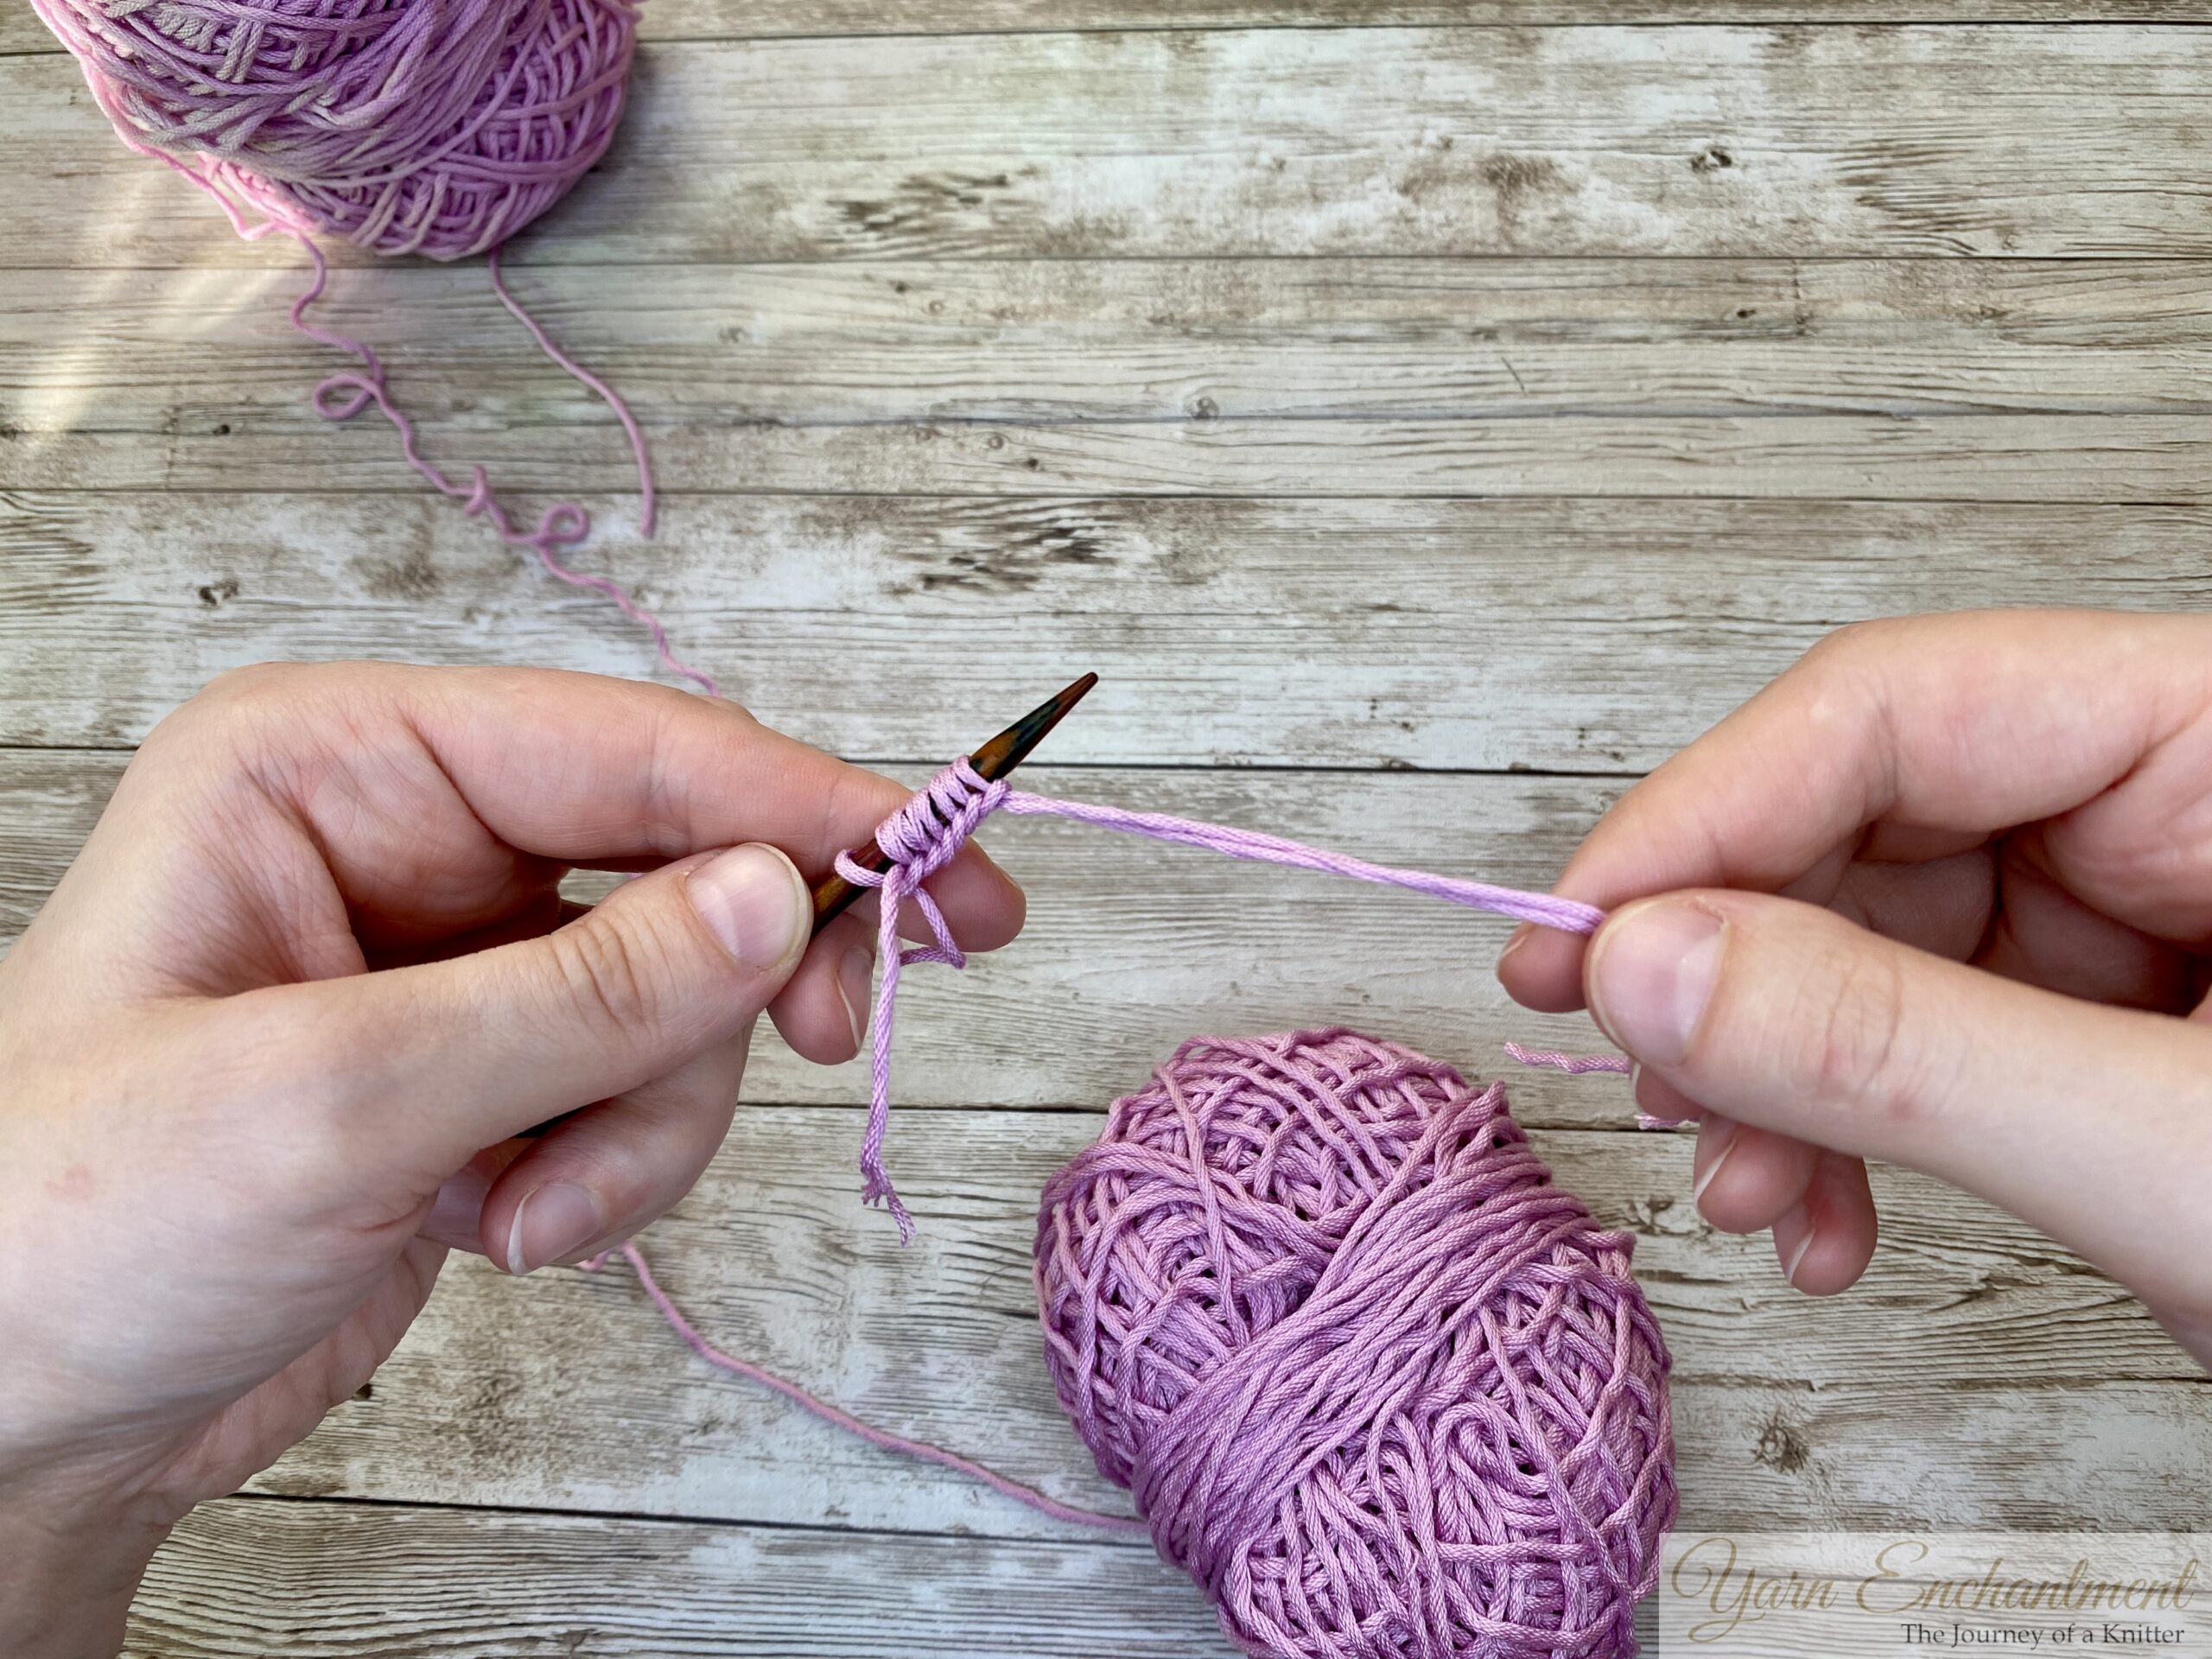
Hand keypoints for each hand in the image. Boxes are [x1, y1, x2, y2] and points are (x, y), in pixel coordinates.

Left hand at [0, 663, 1022, 1655]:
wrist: (8, 1426)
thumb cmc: (75, 1226)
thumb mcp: (337, 1098)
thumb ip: (579, 996)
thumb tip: (780, 897)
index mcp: (336, 767)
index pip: (625, 749)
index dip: (795, 802)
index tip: (937, 863)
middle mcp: (406, 837)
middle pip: (678, 863)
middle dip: (727, 986)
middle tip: (826, 1042)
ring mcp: (455, 962)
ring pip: (677, 999)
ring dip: (641, 1123)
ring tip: (532, 1213)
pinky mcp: (487, 1073)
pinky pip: (637, 1092)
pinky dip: (607, 1174)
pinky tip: (503, 1231)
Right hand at [1500, 611, 2211, 1371]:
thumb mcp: (2175, 1147)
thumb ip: (1897, 1044)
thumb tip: (1645, 961)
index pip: (1900, 706)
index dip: (1708, 816)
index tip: (1579, 937)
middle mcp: (2189, 794)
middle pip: (1872, 821)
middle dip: (1741, 976)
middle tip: (1639, 1079)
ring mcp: (2159, 906)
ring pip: (1881, 939)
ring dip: (1784, 1076)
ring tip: (1752, 1193)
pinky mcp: (2132, 1010)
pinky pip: (1936, 1029)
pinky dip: (1856, 1126)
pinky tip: (1829, 1214)